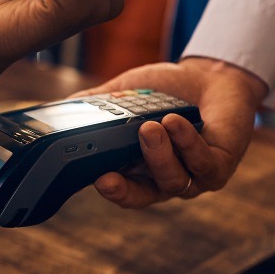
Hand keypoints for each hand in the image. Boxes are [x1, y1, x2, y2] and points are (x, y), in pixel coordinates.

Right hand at [73, 56, 266, 206]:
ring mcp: (192, 175)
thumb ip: (95, 104)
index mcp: (137, 168)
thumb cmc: (167, 89)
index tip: (95, 179)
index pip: (119, 188)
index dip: (109, 189)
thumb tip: (56, 109)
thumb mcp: (124, 93)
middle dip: (124, 191)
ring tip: (149, 126)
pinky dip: (186, 143)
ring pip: (172, 180)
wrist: (211, 76)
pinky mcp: (219, 166)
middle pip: (142, 197)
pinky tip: (175, 121)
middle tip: (107, 178)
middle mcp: (162, 178)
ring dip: (158, 156)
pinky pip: (202, 164)